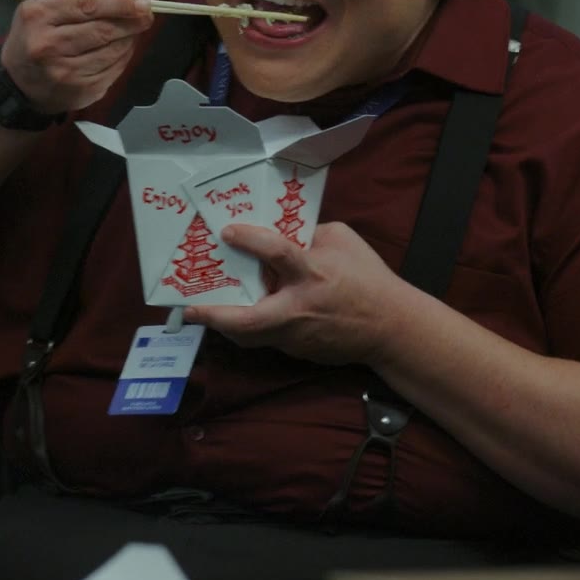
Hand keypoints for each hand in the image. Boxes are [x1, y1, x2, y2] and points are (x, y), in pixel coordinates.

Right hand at [1, 0, 152, 113]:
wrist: (17, 82)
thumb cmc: (36, 33)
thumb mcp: (45, 1)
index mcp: (38, 15)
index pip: (88, 4)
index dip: (120, 3)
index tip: (143, 2)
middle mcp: (47, 45)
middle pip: (103, 29)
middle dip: (131, 21)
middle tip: (146, 15)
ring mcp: (63, 72)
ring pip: (112, 51)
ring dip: (129, 39)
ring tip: (130, 30)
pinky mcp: (78, 91)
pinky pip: (113, 70)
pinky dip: (123, 57)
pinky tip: (119, 49)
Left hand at [184, 222, 418, 366]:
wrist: (390, 327)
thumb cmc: (367, 278)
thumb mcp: (342, 241)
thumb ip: (308, 234)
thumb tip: (280, 229)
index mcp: (312, 274)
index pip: (277, 254)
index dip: (250, 241)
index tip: (227, 231)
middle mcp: (299, 309)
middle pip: (248, 322)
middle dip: (215, 317)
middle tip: (189, 309)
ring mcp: (296, 336)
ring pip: (251, 336)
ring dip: (227, 324)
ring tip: (205, 310)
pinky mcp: (297, 351)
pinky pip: (267, 337)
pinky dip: (252, 327)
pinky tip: (243, 314)